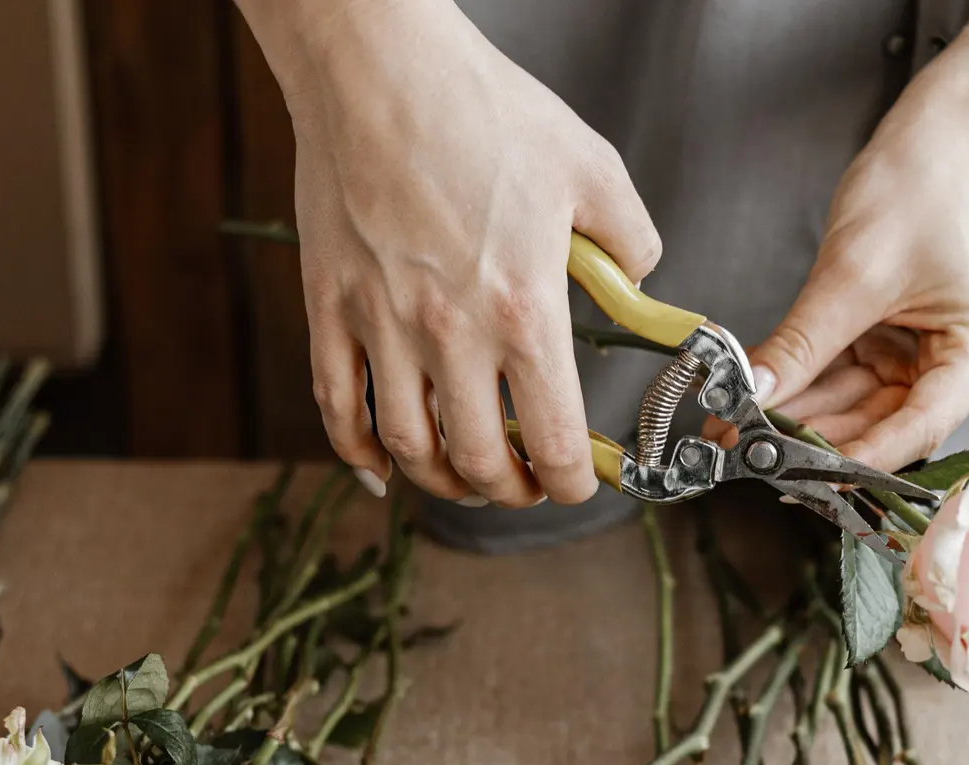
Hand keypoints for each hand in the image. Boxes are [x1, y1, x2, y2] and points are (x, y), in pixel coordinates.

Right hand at [243, 0, 659, 504]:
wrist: (378, 68)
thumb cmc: (482, 109)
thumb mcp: (591, 170)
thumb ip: (631, 242)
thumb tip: (638, 284)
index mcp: (523, 311)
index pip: (552, 440)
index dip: (571, 483)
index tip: (577, 483)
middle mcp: (450, 333)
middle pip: (478, 461)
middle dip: (510, 492)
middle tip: (523, 484)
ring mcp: (381, 325)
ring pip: (409, 448)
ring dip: (443, 483)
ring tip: (466, 479)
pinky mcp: (330, 307)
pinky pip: (337, 406)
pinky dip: (358, 454)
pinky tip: (382, 469)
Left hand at [744, 107, 968, 473]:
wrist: (934, 143)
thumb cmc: (919, 192)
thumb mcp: (853, 274)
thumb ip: (804, 343)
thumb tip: (754, 394)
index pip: (918, 426)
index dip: (858, 456)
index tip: (800, 474)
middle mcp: (956, 370)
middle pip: (880, 425)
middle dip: (810, 439)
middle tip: (744, 450)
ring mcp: (920, 361)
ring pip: (851, 409)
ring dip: (794, 419)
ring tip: (733, 427)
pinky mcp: (887, 348)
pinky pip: (838, 380)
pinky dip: (796, 387)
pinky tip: (749, 398)